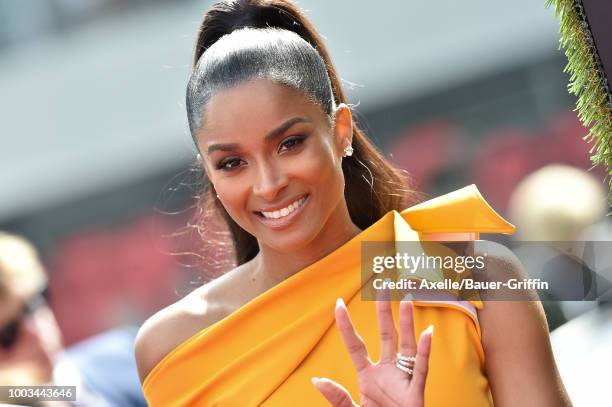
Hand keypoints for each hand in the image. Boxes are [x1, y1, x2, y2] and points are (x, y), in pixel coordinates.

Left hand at [312, 298, 432, 406]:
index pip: (355, 344)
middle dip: (385, 312)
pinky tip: (427, 332)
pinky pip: (421, 368)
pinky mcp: (416, 393)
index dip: (346, 325)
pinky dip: (425, 351)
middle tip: (384, 287)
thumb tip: (317, 380)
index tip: (338, 303)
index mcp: (368, 376)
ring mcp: (402, 380)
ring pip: (406, 346)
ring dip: (407, 324)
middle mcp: (386, 372)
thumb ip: (337, 397)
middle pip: (385, 336)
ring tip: (407, 300)